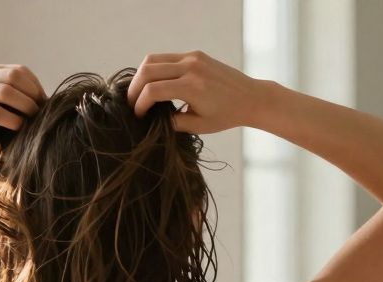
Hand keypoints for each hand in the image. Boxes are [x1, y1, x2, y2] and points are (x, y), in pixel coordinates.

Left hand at [0, 64, 44, 145]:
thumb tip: (19, 152)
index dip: (13, 121)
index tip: (25, 128)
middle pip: (5, 92)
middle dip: (26, 105)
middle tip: (38, 116)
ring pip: (14, 77)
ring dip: (32, 92)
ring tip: (41, 105)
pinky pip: (21, 71)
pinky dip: (33, 84)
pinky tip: (39, 96)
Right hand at [126, 51, 266, 133]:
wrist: (251, 97)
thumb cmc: (227, 115)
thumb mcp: (199, 126)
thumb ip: (173, 123)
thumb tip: (152, 120)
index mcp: (192, 88)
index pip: (153, 91)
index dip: (139, 104)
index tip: (138, 116)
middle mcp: (191, 68)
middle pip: (148, 70)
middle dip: (134, 88)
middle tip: (131, 103)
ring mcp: (193, 58)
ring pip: (153, 59)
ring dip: (141, 76)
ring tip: (139, 92)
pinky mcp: (195, 54)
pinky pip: (166, 58)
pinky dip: (155, 69)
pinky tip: (155, 83)